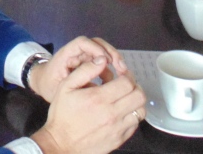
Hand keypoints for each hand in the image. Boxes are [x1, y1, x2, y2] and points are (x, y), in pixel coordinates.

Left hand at [27, 36, 130, 100]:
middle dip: (110, 53)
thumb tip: (97, 84)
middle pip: (96, 43)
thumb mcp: (58, 87)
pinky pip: (102, 63)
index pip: (82, 43)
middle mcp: (77, 52)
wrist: (43, 83)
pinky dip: (111, 69)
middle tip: (121, 67)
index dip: (95, 49)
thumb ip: (75, 84)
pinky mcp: (89, 64)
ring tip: (123, 73)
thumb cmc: (48, 85)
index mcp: (66, 54)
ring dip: (113, 60)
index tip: (106, 61)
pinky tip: (116, 81)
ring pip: (102, 51)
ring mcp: (84, 57)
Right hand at [30, 60, 145, 153]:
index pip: (127, 82)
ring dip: (135, 101)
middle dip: (134, 85)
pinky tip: (121, 111)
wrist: (61, 144)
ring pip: (141, 111)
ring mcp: (117, 128)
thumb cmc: (62, 115)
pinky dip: (132, 115)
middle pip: (139, 95)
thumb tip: (102, 59)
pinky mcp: (119, 139)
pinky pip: (135, 124)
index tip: (121, 73)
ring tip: (125, 97)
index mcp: (99, 98)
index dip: (127, 74)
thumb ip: (85, 70)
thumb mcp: (66, 87)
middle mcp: (112, 114)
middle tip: (125, 83)